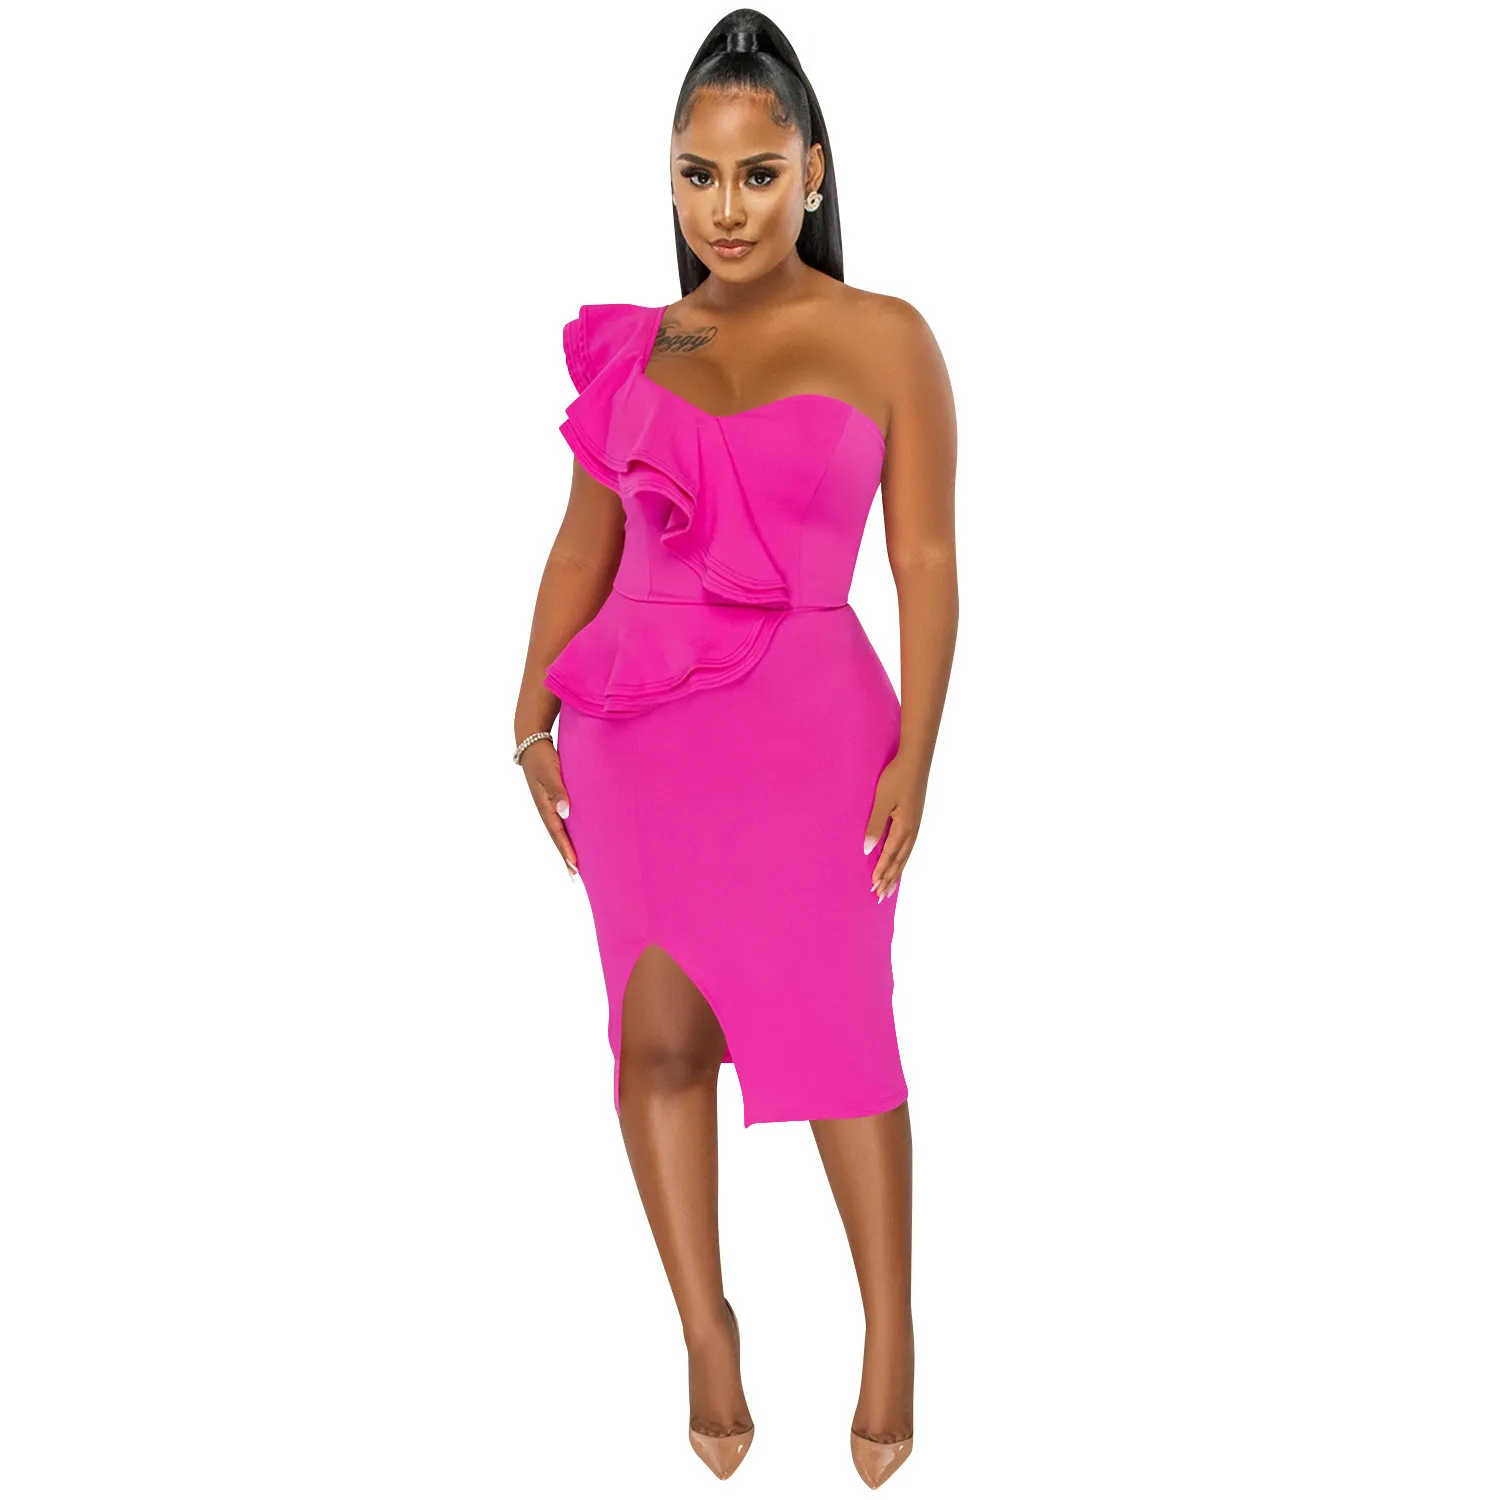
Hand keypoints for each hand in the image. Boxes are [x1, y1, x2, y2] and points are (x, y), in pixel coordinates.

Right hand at [520, 738, 577, 878]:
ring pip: (559, 831)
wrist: (533, 744)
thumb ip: (557, 791)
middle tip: (575, 875)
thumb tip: (564, 811)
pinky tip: (574, 838)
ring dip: (566, 847)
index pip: (557, 833)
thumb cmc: (543, 758)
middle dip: (566, 856)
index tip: (575, 865)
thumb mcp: (550, 772)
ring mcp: (549, 805)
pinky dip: (567, 833)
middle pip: (557, 837)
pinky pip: (561, 821)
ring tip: (575, 865)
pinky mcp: (553, 799)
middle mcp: (546, 809)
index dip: (566, 849)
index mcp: (544, 806)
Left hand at [864, 752, 927, 901]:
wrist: (916, 760)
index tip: (873, 887)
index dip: (881, 872)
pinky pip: (908, 846)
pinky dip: (902, 859)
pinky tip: (899, 861)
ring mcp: (915, 825)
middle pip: (900, 861)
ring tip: (890, 887)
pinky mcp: (915, 819)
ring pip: (905, 855)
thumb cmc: (896, 777)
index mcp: (904, 828)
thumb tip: (867, 850)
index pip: (890, 856)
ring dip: (896, 872)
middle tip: (880, 896)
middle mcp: (912, 830)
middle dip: (889, 879)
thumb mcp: (882, 800)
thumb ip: (875, 825)